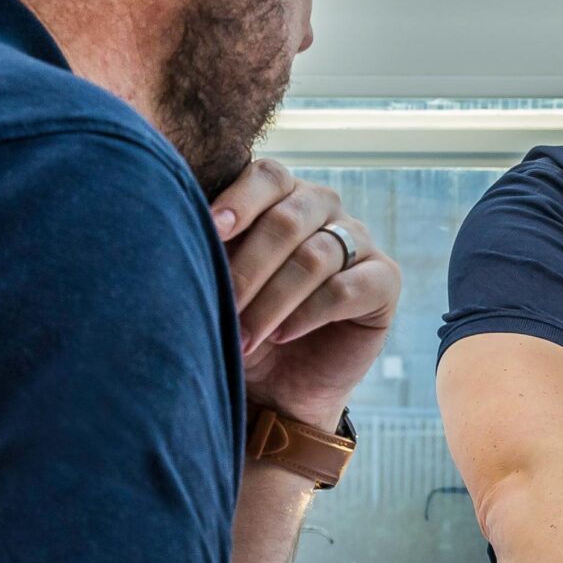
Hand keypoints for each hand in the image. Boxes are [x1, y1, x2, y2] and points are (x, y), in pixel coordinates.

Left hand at [212, 159, 400, 429]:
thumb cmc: (242, 324)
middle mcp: (323, 209)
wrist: (278, 385)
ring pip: (315, 257)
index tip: (211, 229)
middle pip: (288, 220)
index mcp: (281, 196)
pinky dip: (308, 314)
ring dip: (273, 300)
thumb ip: (211, 249)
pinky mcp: (384, 280)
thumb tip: (179, 226)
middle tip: (222, 305)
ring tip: (244, 336)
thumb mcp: (217, 283)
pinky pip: (346, 289)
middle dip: (249, 267)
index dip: (241, 199)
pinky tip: (283, 334)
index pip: (269, 177)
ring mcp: (358, 241)